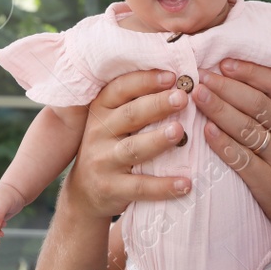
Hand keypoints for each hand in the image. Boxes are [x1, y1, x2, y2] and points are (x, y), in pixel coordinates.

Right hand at [62, 70, 192, 219]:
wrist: (84, 194)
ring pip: (133, 148)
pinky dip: (164, 186)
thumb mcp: (112, 124)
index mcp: (101, 111)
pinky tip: (186, 183)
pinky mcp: (111, 188)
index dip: (145, 81)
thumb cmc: (109, 149)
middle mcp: (98, 133)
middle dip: (157, 104)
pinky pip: (140, 186)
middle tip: (182, 97)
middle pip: (130, 115)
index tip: (172, 75)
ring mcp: (103, 161)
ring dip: (158, 140)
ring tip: (180, 131)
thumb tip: (177, 83)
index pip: (120, 89)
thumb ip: (135, 105)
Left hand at [195, 60, 270, 232]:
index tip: (222, 63)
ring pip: (246, 128)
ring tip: (196, 96)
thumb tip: (233, 74)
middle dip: (225, 87)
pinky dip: (221, 143)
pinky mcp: (270, 181)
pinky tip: (205, 130)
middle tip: (199, 78)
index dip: (249, 71)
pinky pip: (241, 158)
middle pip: (256, 103)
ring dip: (218, 109)